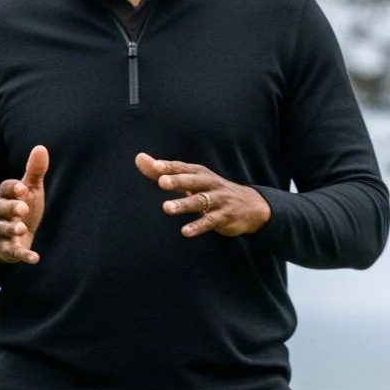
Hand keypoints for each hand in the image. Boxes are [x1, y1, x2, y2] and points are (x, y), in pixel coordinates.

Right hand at [0, 144, 48, 264]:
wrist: (9, 238)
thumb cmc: (21, 210)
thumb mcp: (29, 191)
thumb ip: (34, 172)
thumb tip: (41, 147)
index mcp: (6, 197)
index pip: (4, 189)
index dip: (11, 188)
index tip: (22, 187)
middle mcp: (0, 214)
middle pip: (1, 209)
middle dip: (11, 208)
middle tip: (23, 208)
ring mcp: (2, 232)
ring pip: (3, 230)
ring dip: (11, 229)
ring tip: (21, 228)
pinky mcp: (8, 250)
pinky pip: (13, 252)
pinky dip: (23, 255)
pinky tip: (34, 258)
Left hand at [134, 152, 271, 239]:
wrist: (250, 205)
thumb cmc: (213, 190)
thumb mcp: (190, 179)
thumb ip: (163, 172)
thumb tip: (139, 158)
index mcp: (199, 173)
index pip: (182, 168)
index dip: (169, 167)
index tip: (154, 166)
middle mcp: (209, 183)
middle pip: (192, 181)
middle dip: (177, 180)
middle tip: (161, 182)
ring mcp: (218, 200)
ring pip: (200, 201)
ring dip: (184, 204)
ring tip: (167, 208)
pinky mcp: (224, 216)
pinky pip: (209, 221)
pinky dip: (198, 226)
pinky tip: (185, 231)